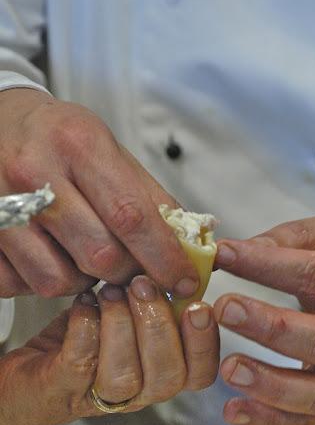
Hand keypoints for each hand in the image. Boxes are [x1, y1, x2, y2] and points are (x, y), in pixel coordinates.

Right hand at [0, 88, 198, 297]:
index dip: (164, 257)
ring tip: (83, 255)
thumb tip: (189, 247)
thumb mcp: (111, 149)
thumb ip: (150, 198)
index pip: (131, 216)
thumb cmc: (62, 138)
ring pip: (56, 280)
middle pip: (98, 256)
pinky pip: (17, 285)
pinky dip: (41, 281)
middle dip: (126, 272)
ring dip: (82, 282)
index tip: (185, 281)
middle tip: (130, 264)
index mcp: (78, 144)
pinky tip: (49, 257)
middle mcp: (34, 173)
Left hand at [0, 276, 218, 424]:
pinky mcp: (62, 389)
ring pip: (125, 376)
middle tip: (144, 286)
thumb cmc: (84, 334)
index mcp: (160, 370)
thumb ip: (157, 286)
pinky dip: (87, 327)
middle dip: (160, 326)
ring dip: (122, 326)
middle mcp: (138, 391)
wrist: (29, 367)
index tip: (199, 306)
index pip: (199, 372)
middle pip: (168, 376)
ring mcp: (100, 396)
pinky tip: (85, 304)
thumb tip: (179, 244)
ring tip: (111, 292)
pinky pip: (81, 363)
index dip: (205, 343)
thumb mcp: (128, 305)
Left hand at [214, 215, 314, 424]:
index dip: (266, 265)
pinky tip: (233, 410)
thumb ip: (290, 240)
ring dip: (269, 384)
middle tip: (225, 309)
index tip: (222, 256)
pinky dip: (268, 420)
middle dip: (271, 327)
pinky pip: (306, 421)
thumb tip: (239, 252)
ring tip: (228, 368)